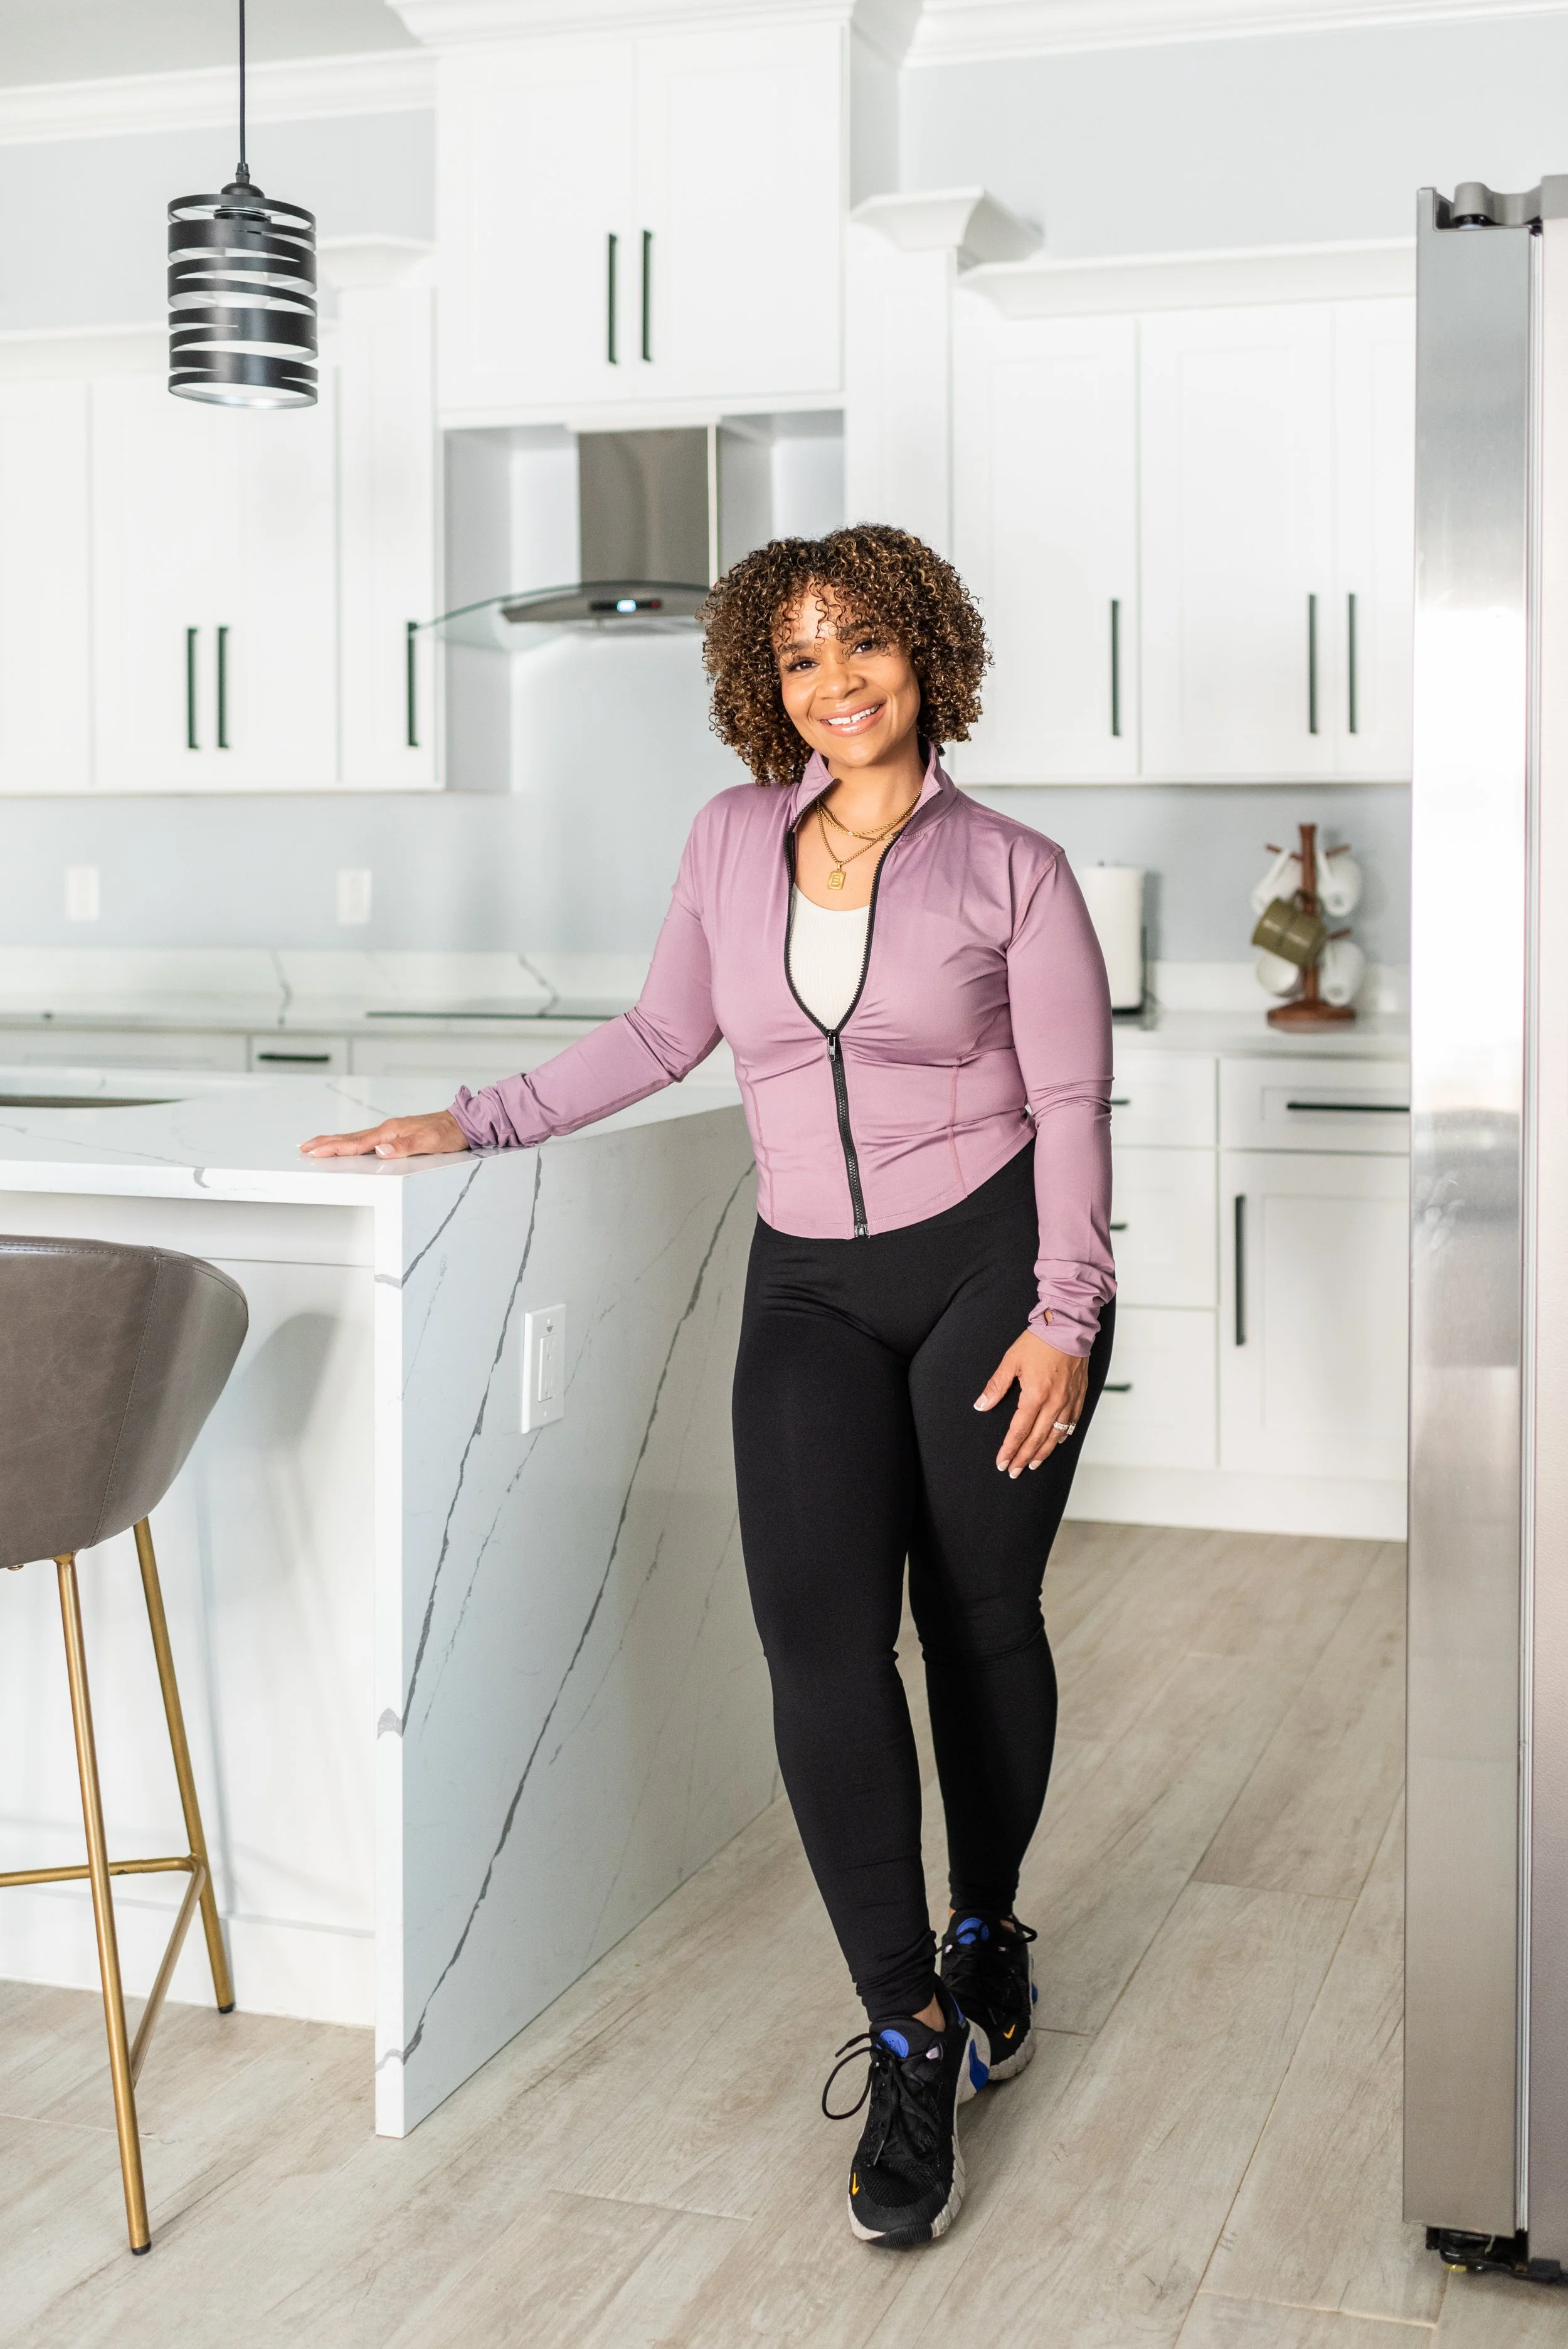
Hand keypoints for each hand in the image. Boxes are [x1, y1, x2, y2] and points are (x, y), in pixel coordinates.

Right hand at [298, 1110, 468, 1159]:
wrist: (462, 1123)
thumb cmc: (447, 1134)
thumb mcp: (429, 1143)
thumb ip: (404, 1148)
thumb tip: (379, 1151)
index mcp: (391, 1131)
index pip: (356, 1142)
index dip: (334, 1148)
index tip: (315, 1151)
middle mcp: (387, 1129)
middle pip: (349, 1137)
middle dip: (325, 1143)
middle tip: (303, 1147)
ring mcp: (389, 1131)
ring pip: (355, 1137)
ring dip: (334, 1142)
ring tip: (316, 1146)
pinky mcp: (394, 1134)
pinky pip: (365, 1139)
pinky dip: (350, 1142)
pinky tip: (346, 1145)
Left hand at [975, 1331, 1089, 1477]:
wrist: (1069, 1326)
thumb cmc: (1039, 1341)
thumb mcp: (1011, 1361)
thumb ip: (996, 1386)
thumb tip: (981, 1405)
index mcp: (1035, 1395)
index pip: (1019, 1430)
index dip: (1009, 1449)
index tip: (1002, 1463)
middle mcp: (1054, 1402)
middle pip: (1037, 1438)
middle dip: (1023, 1457)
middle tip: (1014, 1471)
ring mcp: (1069, 1400)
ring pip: (1056, 1435)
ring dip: (1043, 1452)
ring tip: (1032, 1464)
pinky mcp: (1079, 1395)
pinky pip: (1072, 1422)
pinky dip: (1063, 1436)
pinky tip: (1056, 1442)